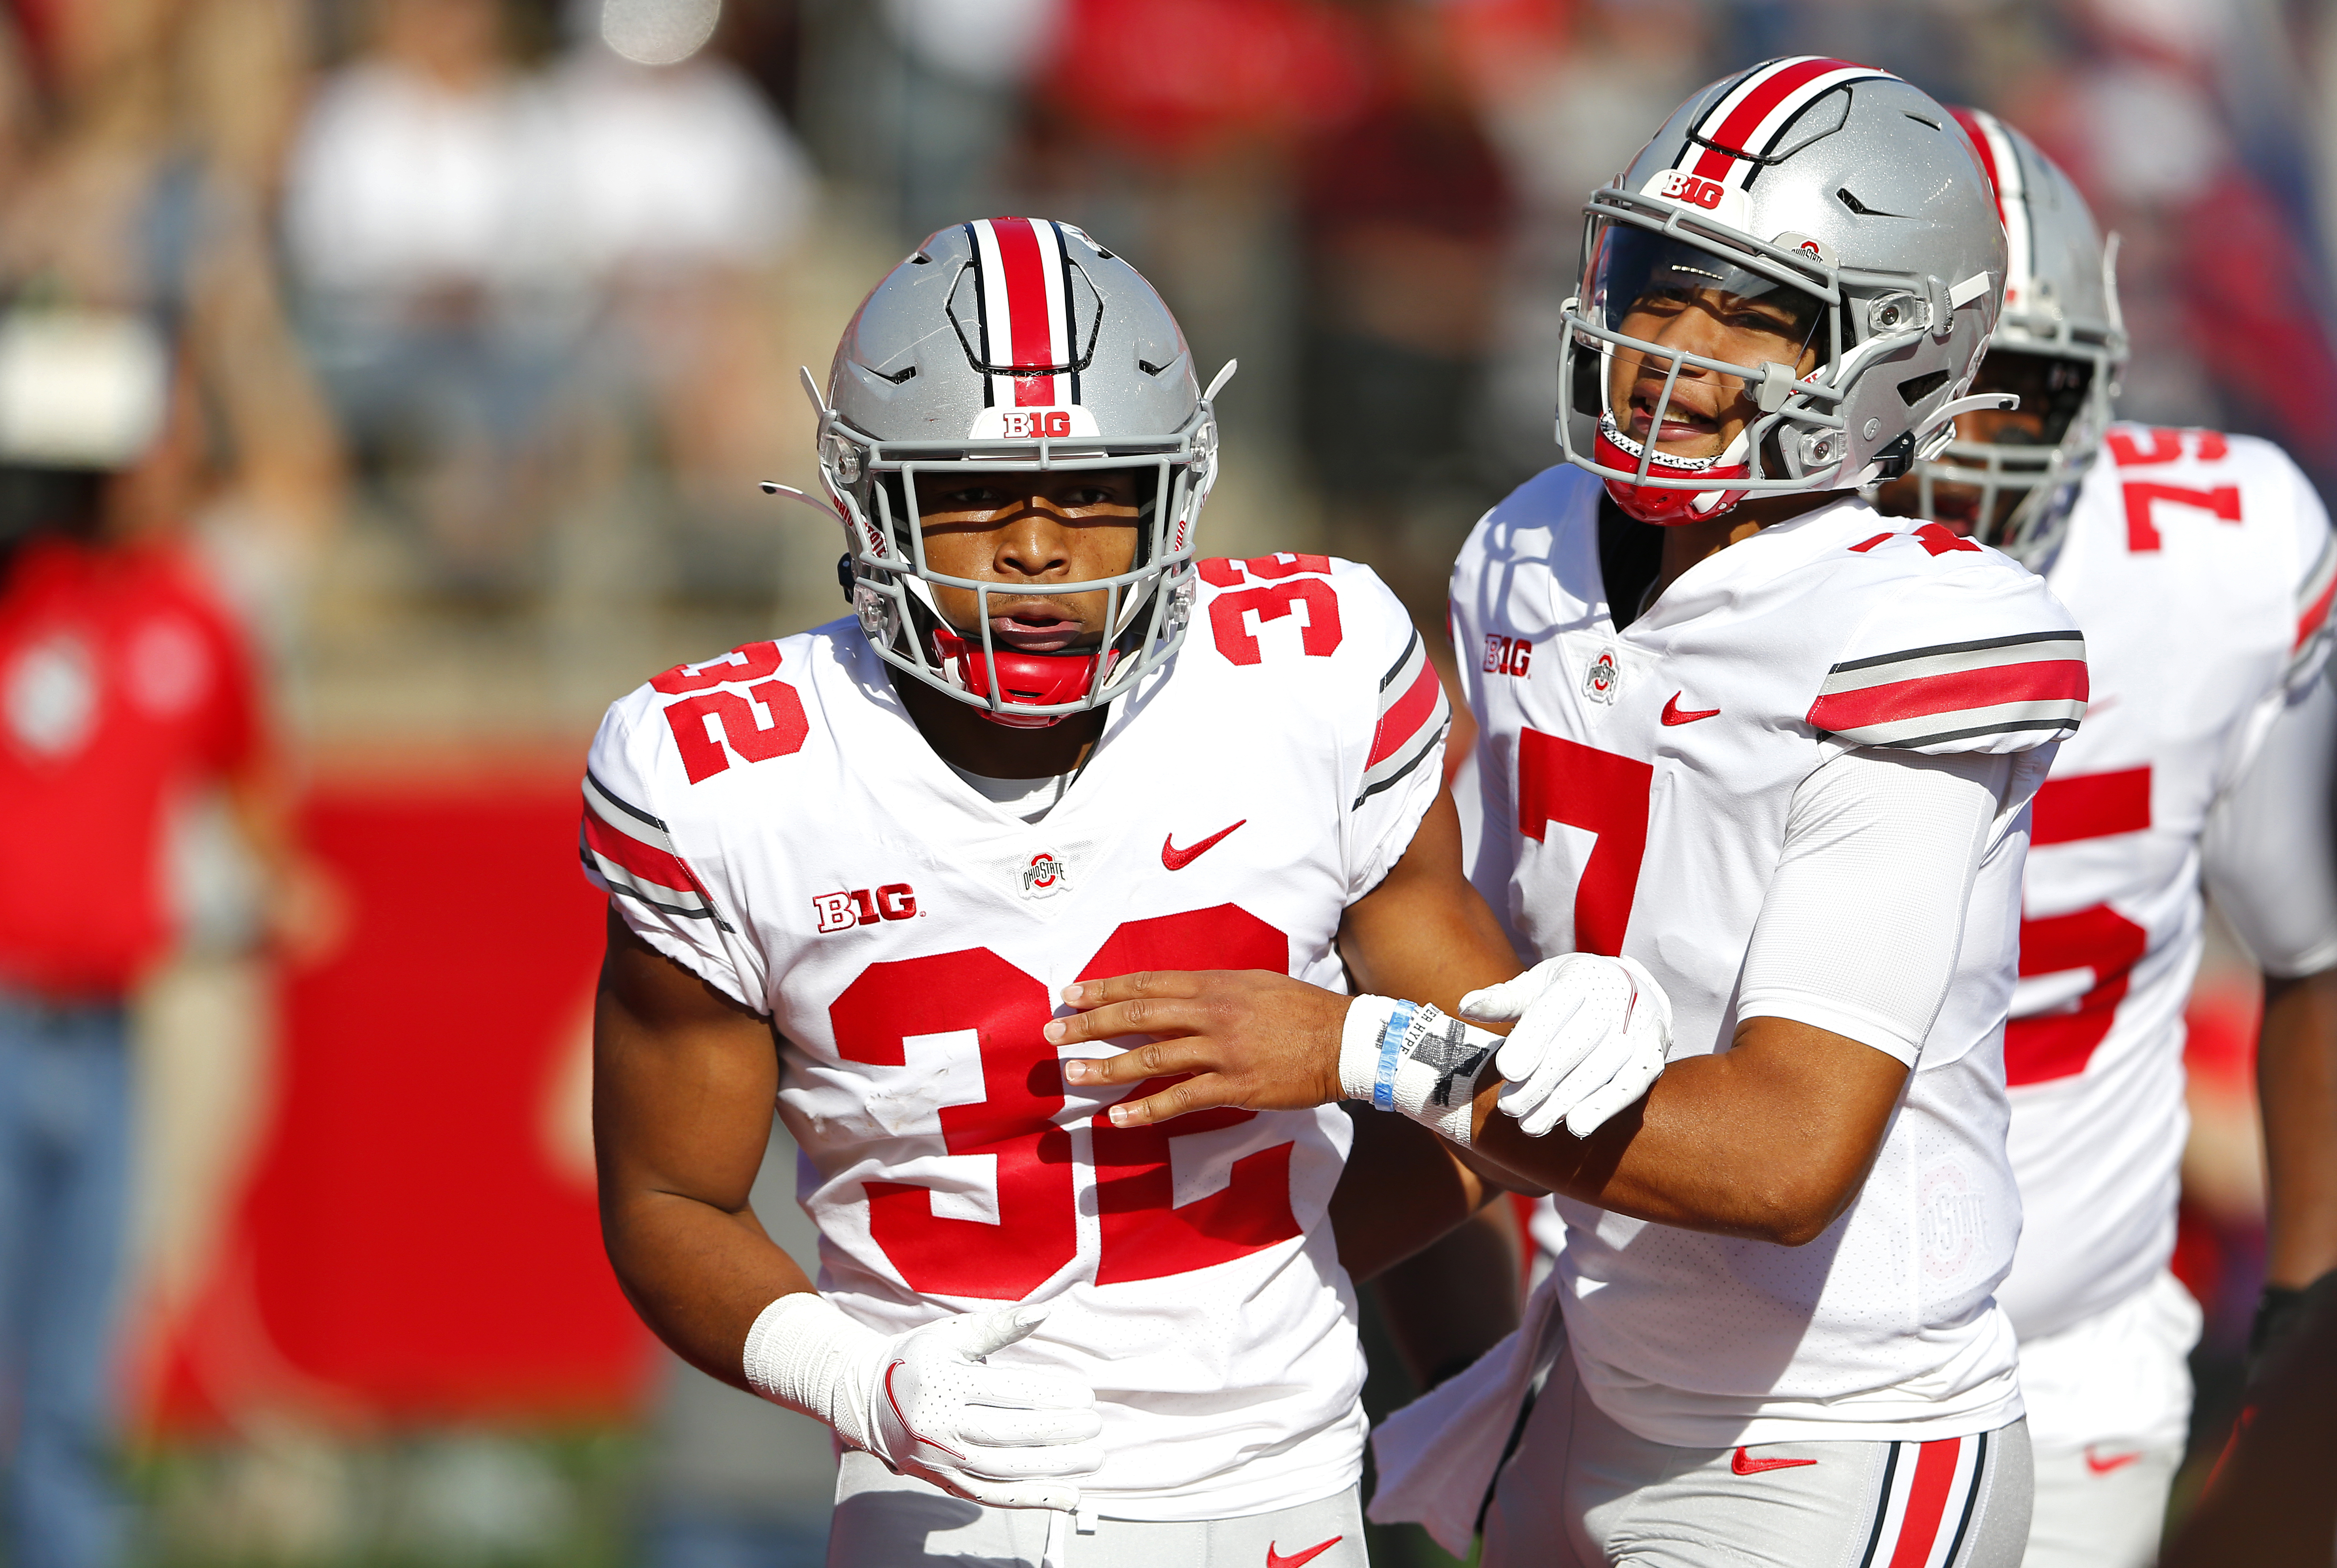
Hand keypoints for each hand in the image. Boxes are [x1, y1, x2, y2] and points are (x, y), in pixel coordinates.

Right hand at [862, 1306, 1103, 1509]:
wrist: (868, 1400)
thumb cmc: (918, 1359)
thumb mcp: (951, 1335)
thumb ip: (999, 1326)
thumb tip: (1045, 1311)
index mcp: (941, 1383)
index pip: (1004, 1393)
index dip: (1049, 1395)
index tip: (1085, 1395)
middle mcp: (938, 1426)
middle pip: (1008, 1434)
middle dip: (1058, 1432)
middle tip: (1096, 1424)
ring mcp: (942, 1460)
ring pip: (1005, 1470)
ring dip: (1054, 1468)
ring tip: (1093, 1458)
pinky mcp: (946, 1483)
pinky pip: (995, 1496)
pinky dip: (1034, 1499)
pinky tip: (1070, 1497)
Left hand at [1045, 969, 1348, 1126]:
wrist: (1346, 1041)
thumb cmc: (1301, 1011)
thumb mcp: (1253, 984)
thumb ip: (1211, 991)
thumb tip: (1173, 997)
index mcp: (1214, 984)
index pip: (1146, 983)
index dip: (1104, 989)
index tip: (1069, 994)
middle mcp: (1211, 1013)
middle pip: (1138, 1016)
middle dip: (1090, 1024)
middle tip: (1053, 1033)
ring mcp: (1222, 1051)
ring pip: (1152, 1059)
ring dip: (1107, 1067)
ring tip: (1073, 1074)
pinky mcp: (1235, 1086)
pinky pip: (1180, 1100)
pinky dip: (1145, 1111)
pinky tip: (1117, 1119)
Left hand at [1461, 954, 1670, 1137]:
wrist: (1629, 988)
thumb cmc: (1570, 991)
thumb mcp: (1537, 986)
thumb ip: (1504, 999)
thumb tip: (1465, 1006)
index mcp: (1581, 976)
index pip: (1554, 1009)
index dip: (1531, 1040)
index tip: (1506, 1071)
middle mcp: (1616, 997)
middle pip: (1576, 1044)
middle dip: (1541, 1080)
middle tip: (1509, 1108)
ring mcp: (1640, 1025)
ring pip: (1602, 1068)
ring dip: (1566, 1101)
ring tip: (1532, 1125)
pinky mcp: (1655, 1052)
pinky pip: (1632, 1083)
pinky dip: (1606, 1106)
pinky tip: (1577, 1126)